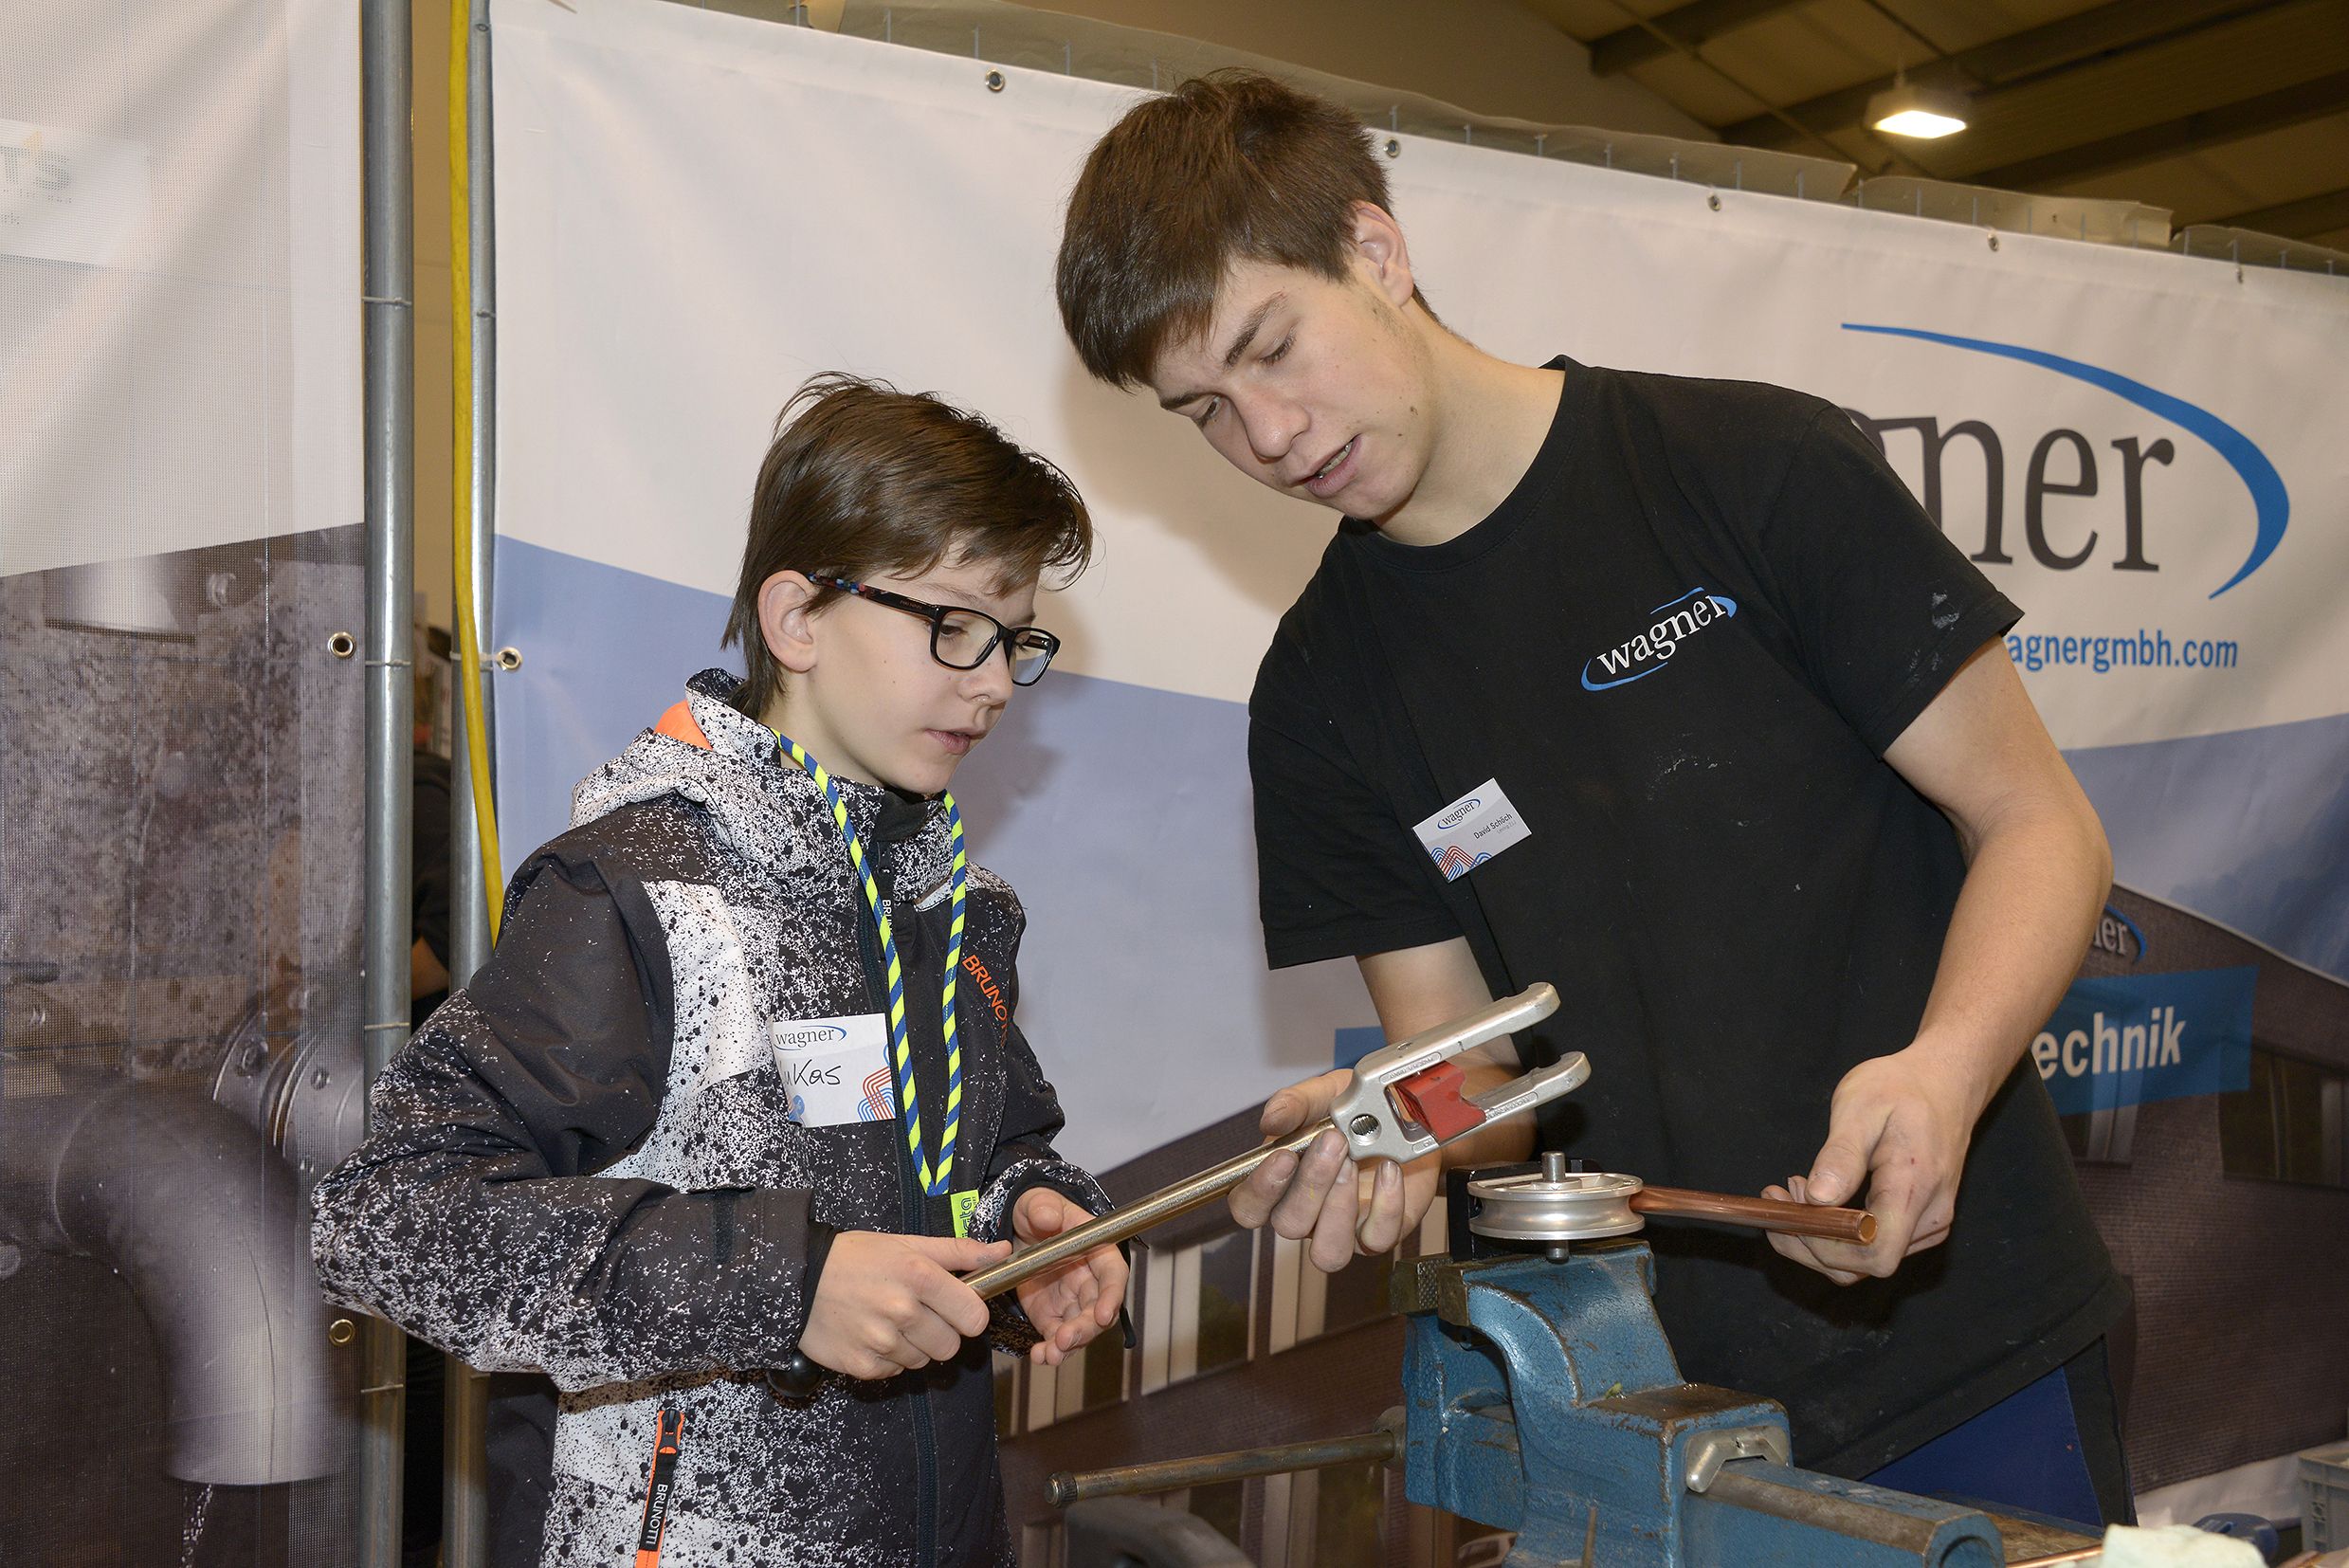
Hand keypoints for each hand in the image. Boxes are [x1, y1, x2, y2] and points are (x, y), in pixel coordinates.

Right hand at [798, 1231, 1009, 1379]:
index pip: (975, 1317)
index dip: (969, 1314)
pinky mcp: (862, 1365)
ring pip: (924, 1360)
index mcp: (920, 1276)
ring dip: (913, 1345)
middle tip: (918, 1313)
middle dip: (941, 1332)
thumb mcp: (908, 1244)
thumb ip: (960, 1251)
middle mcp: (903, 1311)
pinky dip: (887, 1358)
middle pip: (952, 1345)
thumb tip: (1003, 1252)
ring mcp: (882, 1341)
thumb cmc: (857, 1257)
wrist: (798, 1278)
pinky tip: (871, 1335)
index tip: (956, 1307)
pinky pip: (894, 1371)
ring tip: (889, 1320)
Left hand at [1010, 1189, 1127, 1366]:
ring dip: (1068, 1346)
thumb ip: (1043, 1207)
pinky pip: (1055, 1338)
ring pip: (1080, 1330)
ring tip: (1050, 1355)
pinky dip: (1050, 1350)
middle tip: (1065, 1339)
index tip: (1103, 1314)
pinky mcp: (1051, 1316)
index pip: (1113, 1275)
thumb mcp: (1038, 1201)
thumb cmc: (1039, 1210)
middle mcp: (1090, 1281)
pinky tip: (1039, 1356)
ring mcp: (1071, 1302)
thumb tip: (1046, 1217)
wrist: (1017, 1228)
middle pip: (1098, 1311)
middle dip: (1085, 1328)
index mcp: (1097, 1251)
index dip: (1111, 1296)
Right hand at [1226, 1069, 1438, 1273]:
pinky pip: (1378, 1238)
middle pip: (1289, 1225)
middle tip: (1333, 1141)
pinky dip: (1387, 1204)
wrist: (1404, 1116)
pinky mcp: (1380, 1232)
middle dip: (1311, 1184)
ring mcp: (1343, 1229)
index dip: (1259, 1191)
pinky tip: (1390, 1168)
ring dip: (1340, 1207)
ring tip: (1354, 1162)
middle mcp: (1307, 1212)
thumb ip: (1295, 1103)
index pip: (1248, 1207)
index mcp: (1280, 1182)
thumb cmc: (1356, 1110)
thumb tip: (1271, 1119)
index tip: (1284, 1157)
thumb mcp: (1323, 1095)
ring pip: (1328, 1252)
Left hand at [1764, 1045, 1979, 1283]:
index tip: (1789, 1210)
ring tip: (1793, 1190)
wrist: (1944, 1083)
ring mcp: (1927, 1226)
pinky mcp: (1919, 1224)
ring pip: (1864, 1262)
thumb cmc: (1900, 1088)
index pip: (1874, 1254)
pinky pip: (1872, 1246)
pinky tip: (1816, 1199)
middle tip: (1778, 1196)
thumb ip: (1841, 1154)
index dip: (1824, 1247)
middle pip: (1864, 1266)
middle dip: (1809, 1241)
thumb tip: (1818, 1197)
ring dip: (1818, 1238)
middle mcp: (1929, 1219)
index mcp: (1914, 1189)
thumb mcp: (1861, 1107)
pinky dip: (1836, 1233)